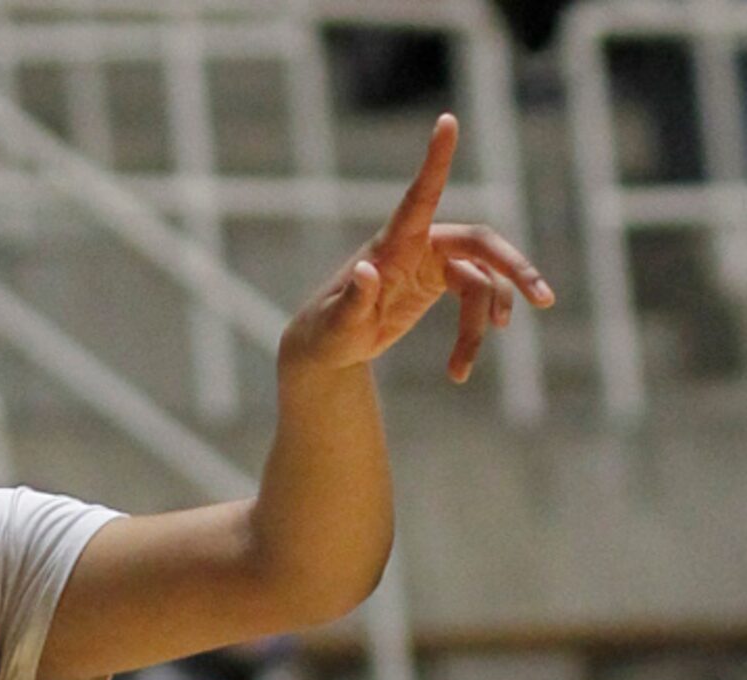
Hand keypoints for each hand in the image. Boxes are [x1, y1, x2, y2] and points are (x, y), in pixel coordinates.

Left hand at [281, 114, 553, 384]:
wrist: (327, 349)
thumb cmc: (325, 333)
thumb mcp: (337, 324)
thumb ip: (354, 297)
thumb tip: (367, 269)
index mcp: (394, 243)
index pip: (420, 195)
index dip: (437, 160)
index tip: (446, 119)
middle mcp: (420, 244)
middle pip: (482, 244)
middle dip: (515, 269)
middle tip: (543, 299)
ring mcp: (434, 263)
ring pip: (482, 283)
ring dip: (481, 323)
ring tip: (461, 370)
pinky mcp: (440, 284)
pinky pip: (474, 302)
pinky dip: (471, 335)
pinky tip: (459, 369)